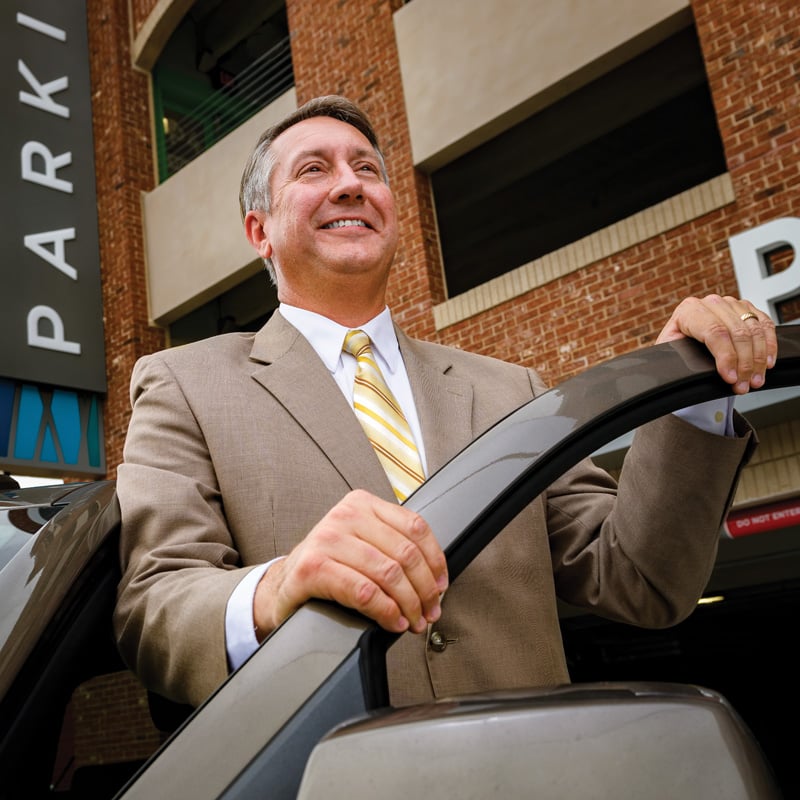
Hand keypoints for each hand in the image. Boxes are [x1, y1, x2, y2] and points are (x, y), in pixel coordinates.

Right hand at [253, 489, 447, 638]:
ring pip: (387, 573)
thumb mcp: (363, 544)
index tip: (441, 585)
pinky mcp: (312, 568)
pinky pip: (363, 592)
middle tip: (430, 611)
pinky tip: (392, 622)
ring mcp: (326, 539)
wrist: (284, 584)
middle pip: (405, 553)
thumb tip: (436, 577)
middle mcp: (345, 515)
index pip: (415, 526)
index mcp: (362, 504)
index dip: (436, 560)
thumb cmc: (330, 566)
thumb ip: (393, 547)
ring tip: (413, 621)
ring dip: (408, 605)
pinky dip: (385, 612)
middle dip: (425, 590)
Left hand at [656, 295, 776, 393]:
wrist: (681, 341)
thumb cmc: (676, 347)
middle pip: (737, 332)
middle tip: (743, 385)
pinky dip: (769, 346)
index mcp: (689, 310)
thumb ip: (682, 355)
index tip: (730, 378)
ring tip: (754, 380)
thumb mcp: (671, 351)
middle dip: (744, 364)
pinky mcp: (746, 309)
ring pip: (754, 330)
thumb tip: (699, 369)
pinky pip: (765, 325)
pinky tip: (766, 363)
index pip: (715, 331)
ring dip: (758, 359)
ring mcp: (731, 304)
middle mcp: (711, 303)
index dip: (726, 357)